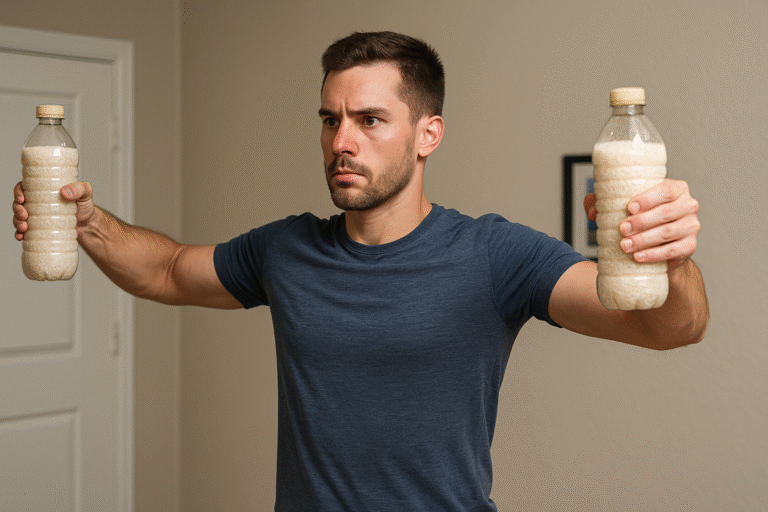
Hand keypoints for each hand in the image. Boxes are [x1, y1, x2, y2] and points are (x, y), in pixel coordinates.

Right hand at [13, 181, 95, 240]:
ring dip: (17, 222)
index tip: (22, 199)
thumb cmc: (85, 206)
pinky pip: (24, 231)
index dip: (18, 192)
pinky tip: (21, 236)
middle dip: (17, 210)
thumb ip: (79, 188)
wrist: (88, 225)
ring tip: (24, 228)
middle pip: (18, 203)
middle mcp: (37, 203)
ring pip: (18, 217)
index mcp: (43, 191)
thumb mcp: (85, 193)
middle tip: (24, 216)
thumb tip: (64, 192)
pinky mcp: (38, 229)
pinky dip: (19, 233)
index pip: (24, 187)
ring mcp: (36, 217)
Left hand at [584, 178, 699, 271]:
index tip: (629, 208)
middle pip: (666, 213)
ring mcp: (691, 226)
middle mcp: (688, 205)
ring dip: (644, 240)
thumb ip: (601, 202)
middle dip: (642, 222)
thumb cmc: (639, 218)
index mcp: (676, 188)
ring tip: (625, 246)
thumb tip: (593, 212)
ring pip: (668, 232)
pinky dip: (654, 254)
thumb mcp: (621, 206)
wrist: (657, 244)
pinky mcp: (690, 246)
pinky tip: (638, 256)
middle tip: (622, 230)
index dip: (647, 199)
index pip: (665, 190)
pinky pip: (673, 251)